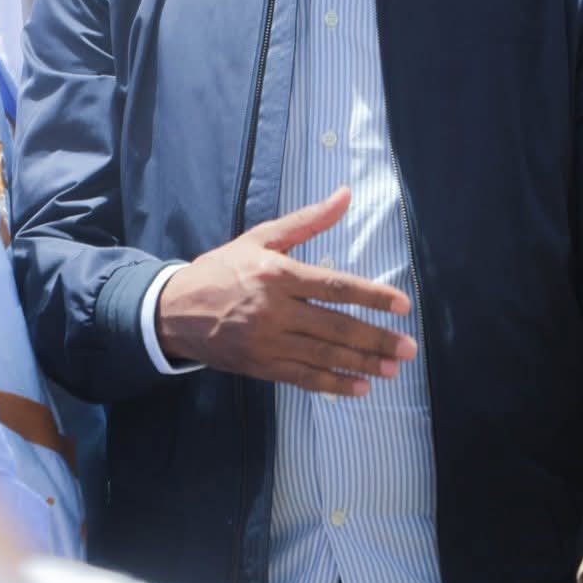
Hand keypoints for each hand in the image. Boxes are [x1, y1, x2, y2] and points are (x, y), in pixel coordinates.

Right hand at [156, 186, 417, 394]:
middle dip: (376, 339)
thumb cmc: (223, 269)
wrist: (174, 310)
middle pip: (335, 326)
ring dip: (362, 364)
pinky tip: (359, 387)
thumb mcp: (261, 238)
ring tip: (392, 369)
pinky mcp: (260, 366)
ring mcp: (266, 342)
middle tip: (408, 348)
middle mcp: (274, 310)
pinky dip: (333, 384)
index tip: (402, 305)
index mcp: (277, 274)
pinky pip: (303, 378)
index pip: (335, 286)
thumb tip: (345, 195)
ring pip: (323, 355)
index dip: (372, 297)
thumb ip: (308, 221)